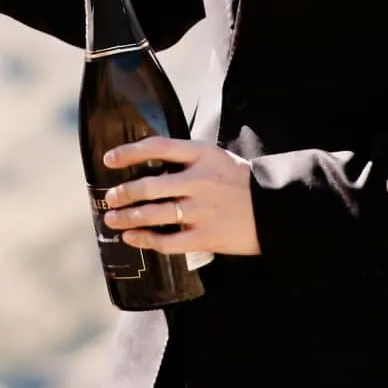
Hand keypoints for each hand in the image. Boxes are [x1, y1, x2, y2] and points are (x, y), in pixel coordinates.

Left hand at [104, 137, 261, 258]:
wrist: (278, 210)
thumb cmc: (241, 183)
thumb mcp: (218, 158)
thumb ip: (187, 158)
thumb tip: (147, 163)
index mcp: (203, 154)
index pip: (158, 147)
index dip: (129, 152)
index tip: (109, 159)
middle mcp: (200, 180)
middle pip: (148, 185)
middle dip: (122, 193)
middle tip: (110, 197)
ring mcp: (202, 210)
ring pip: (152, 214)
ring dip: (126, 217)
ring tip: (112, 219)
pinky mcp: (206, 236)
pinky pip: (166, 241)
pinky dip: (144, 240)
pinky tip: (132, 238)